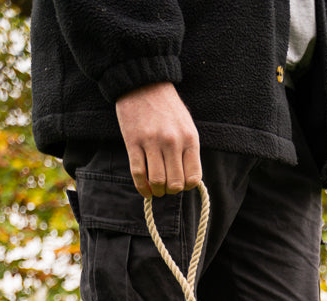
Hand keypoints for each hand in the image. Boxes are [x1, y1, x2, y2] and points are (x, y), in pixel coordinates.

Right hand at [115, 82, 201, 197]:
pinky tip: (144, 190)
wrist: (143, 83)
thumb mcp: (187, 126)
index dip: (187, 186)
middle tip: (166, 187)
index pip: (193, 178)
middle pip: (175, 184)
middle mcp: (172, 142)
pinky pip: (138, 173)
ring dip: (157, 191)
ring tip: (155, 189)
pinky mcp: (133, 141)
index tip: (181, 183)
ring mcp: (152, 142)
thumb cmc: (167, 107)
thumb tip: (189, 179)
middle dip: (171, 190)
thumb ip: (189, 151)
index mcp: (189, 139)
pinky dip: (141, 187)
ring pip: (157, 181)